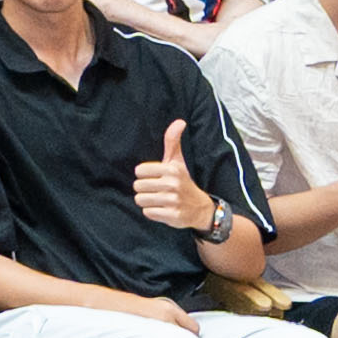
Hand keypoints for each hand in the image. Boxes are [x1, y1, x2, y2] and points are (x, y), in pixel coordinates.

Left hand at [128, 118, 222, 236]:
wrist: (200, 208)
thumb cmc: (183, 182)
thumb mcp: (178, 161)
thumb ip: (173, 141)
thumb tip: (180, 121)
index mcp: (172, 169)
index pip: (139, 171)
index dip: (144, 176)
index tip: (155, 178)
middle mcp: (173, 184)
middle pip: (138, 186)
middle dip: (145, 189)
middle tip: (158, 190)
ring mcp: (173, 201)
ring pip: (140, 200)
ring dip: (147, 201)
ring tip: (159, 200)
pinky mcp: (172, 216)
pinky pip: (148, 213)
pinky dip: (153, 212)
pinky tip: (163, 209)